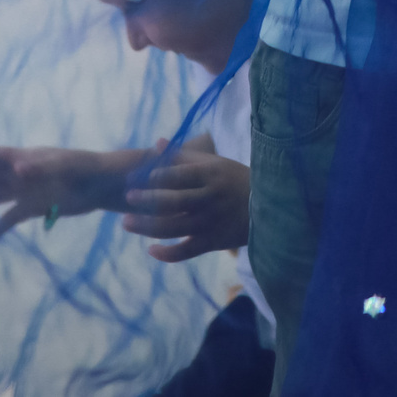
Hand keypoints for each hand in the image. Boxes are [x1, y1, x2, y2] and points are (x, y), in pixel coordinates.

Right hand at [0, 145, 140, 235]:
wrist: (103, 185)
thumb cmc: (85, 169)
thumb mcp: (65, 167)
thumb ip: (42, 168)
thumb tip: (19, 170)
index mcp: (25, 159)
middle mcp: (21, 174)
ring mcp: (27, 191)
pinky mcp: (35, 207)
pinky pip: (11, 216)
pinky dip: (0, 225)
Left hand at [119, 137, 251, 259]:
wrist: (270, 208)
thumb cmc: (236, 180)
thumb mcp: (216, 163)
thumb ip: (185, 155)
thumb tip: (157, 143)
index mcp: (211, 175)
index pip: (179, 175)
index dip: (156, 176)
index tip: (136, 177)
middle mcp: (209, 199)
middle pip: (172, 202)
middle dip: (147, 200)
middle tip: (127, 198)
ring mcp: (210, 223)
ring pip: (174, 227)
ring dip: (147, 226)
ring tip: (126, 223)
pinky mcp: (212, 243)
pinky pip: (186, 252)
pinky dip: (167, 253)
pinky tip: (151, 250)